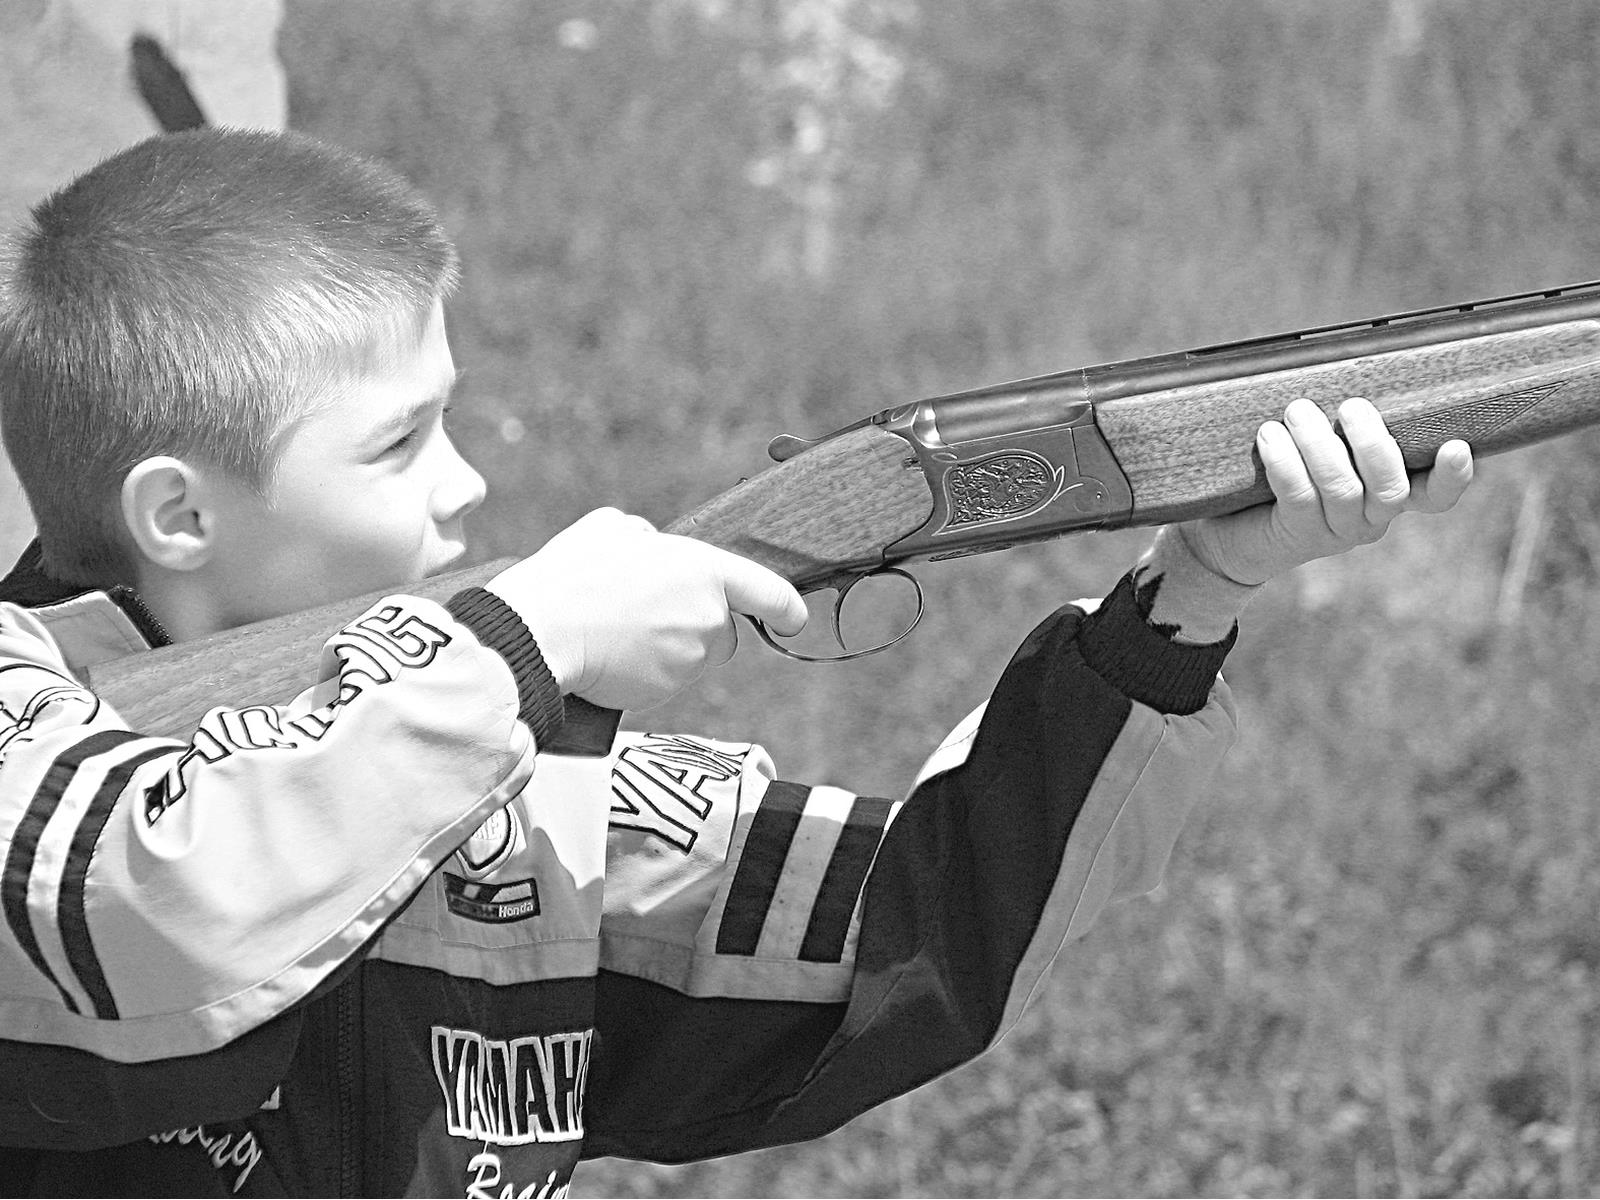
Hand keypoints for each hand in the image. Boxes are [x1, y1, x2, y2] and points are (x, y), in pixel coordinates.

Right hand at [486, 508, 806, 709]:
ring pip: (694, 658)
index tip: (793, 617)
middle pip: (724, 631)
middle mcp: (710, 619)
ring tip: (621, 631)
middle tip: (648, 612)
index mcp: (706, 571)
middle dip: (698, 626)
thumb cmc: (574, 574)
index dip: (787, 608)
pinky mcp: (666, 691)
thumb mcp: (612, 528)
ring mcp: (690, 660)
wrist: (541, 631)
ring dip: (671, 649)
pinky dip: (647, 672)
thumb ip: (649, 537)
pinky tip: (614, 656)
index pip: (770, 594)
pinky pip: (666, 680)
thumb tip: (654, 548)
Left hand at [1178, 397, 1474, 586]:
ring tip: (1297, 410)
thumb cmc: (1280, 470)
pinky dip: (1285, 463)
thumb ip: (1340, 418)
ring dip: (1320, 445)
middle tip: (1351, 406)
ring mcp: (1335, 532)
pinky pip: (1299, 497)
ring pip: (1342, 489)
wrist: (1227, 528)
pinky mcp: (1297, 537)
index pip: (1435, 495)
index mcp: (1388, 493)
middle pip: (1390, 487)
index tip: (1455, 446)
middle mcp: (1371, 518)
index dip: (1451, 477)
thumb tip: (1342, 356)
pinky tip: (1269, 435)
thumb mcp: (1318, 442)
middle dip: (1372, 443)